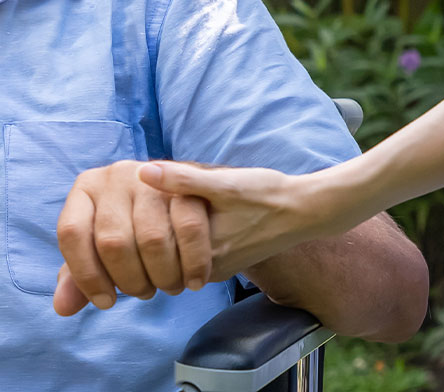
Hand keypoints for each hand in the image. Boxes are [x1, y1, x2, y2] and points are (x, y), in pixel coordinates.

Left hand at [51, 161, 215, 315]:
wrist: (194, 203)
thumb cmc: (138, 231)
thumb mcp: (104, 251)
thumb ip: (83, 277)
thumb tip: (63, 307)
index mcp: (86, 188)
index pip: (72, 233)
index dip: (87, 276)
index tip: (106, 302)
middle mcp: (115, 175)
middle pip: (112, 241)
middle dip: (131, 281)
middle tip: (146, 292)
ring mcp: (155, 174)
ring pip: (153, 239)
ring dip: (164, 276)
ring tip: (169, 285)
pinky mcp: (191, 179)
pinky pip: (188, 227)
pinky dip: (192, 262)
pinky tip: (194, 281)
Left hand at [134, 162, 373, 277]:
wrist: (306, 210)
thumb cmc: (267, 194)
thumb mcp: (224, 183)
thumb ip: (182, 180)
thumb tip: (141, 172)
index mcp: (202, 254)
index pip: (150, 250)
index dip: (138, 227)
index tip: (137, 204)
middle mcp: (206, 271)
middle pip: (157, 258)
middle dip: (148, 232)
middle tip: (149, 204)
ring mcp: (214, 271)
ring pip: (172, 259)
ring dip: (165, 236)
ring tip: (168, 208)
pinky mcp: (222, 266)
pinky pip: (188, 257)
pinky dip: (181, 240)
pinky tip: (186, 216)